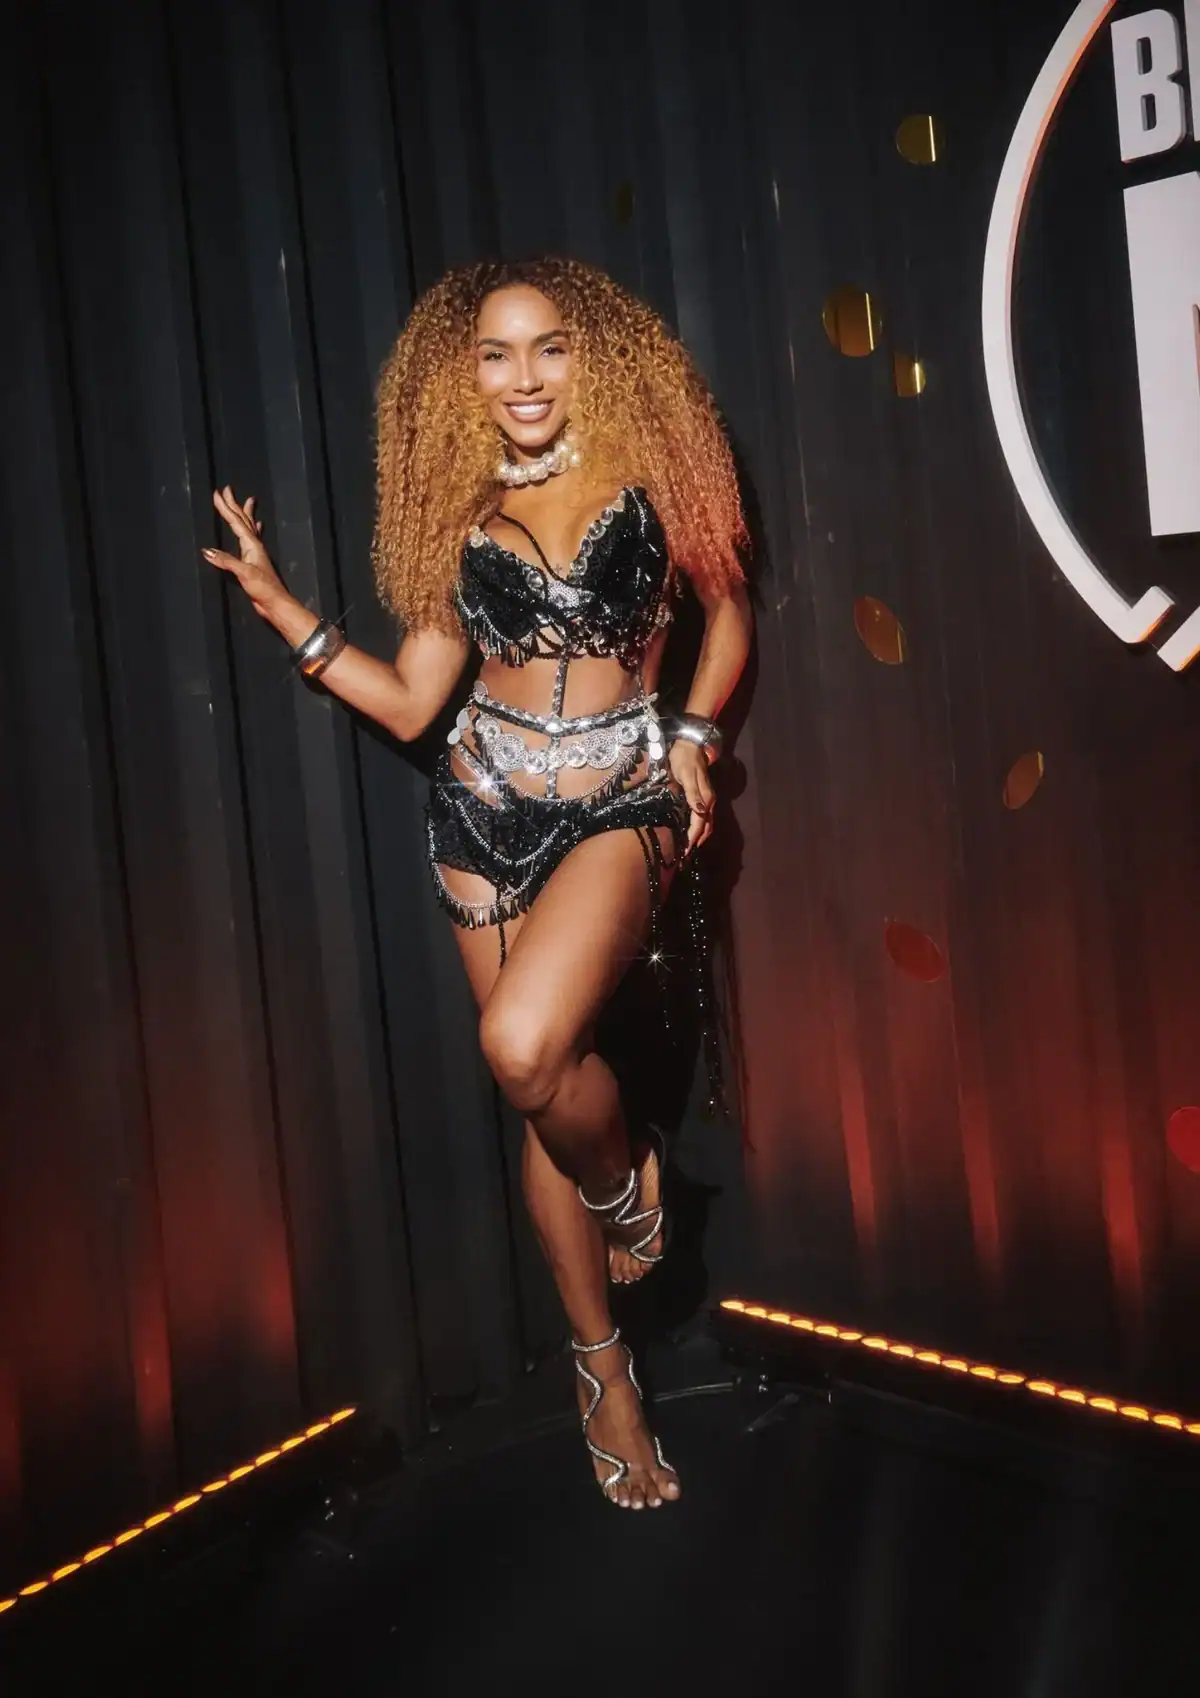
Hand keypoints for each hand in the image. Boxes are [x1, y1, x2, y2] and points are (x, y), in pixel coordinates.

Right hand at [202, 485, 287, 618]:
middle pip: (243, 520)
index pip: (236, 522)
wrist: (275, 604)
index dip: (226, 507)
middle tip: (228, 489)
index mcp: (252, 545)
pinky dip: (252, 530)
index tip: (218, 493)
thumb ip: (226, 561)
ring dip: (245, 514)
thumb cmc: (263, 588)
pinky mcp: (254, 562)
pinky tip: (257, 527)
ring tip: (247, 501)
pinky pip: (251, 540)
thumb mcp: (244, 573)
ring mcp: (255, 554)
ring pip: (248, 528)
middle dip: (235, 505)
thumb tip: (207, 551)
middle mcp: (254, 546)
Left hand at [668, 737, 715, 855]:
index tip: (684, 851)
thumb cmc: (685, 759)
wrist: (690, 744)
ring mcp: (708, 800)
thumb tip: (700, 811)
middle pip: (706, 827)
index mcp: (705, 798)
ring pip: (707, 824)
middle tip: (684, 857)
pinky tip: (692, 833)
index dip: (693, 838)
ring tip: (688, 849)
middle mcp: (709, 801)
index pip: (699, 823)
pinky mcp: (704, 797)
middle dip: (696, 842)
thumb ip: (693, 793)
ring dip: (699, 837)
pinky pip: (704, 818)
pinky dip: (700, 829)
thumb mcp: (686, 775)